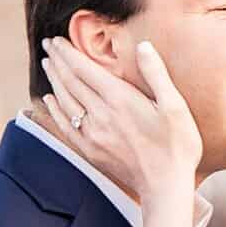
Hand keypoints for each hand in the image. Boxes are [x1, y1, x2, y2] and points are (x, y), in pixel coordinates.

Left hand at [39, 37, 201, 200]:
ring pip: (64, 100)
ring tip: (48, 64)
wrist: (165, 186)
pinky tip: (49, 100)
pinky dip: (55, 109)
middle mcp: (100, 114)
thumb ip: (156, 74)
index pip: (84, 69)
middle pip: (70, 81)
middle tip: (48, 45)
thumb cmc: (176, 146)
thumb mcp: (175, 106)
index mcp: (119, 99)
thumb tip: (143, 46)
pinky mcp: (90, 150)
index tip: (57, 40)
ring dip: (54, 80)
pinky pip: (65, 124)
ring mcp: (92, 133)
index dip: (68, 52)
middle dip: (58, 61)